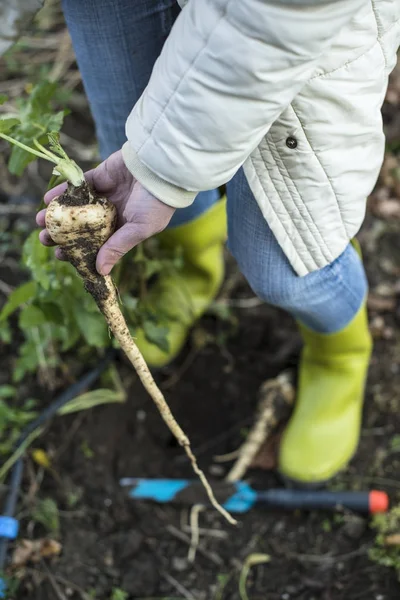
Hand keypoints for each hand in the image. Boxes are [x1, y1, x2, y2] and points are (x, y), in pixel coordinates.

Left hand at [36, 149, 175, 274]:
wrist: (160, 168)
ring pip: (75, 207)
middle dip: (62, 233)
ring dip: (57, 214)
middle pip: (81, 227)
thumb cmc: (156, 203)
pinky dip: (62, 192)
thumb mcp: (139, 229)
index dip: (78, 250)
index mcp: (122, 230)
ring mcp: (103, 195)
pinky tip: (48, 199)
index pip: (96, 244)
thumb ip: (117, 247)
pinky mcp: (98, 177)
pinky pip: (76, 186)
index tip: (62, 255)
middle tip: (44, 239)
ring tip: (40, 221)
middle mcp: (110, 214)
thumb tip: (100, 272)